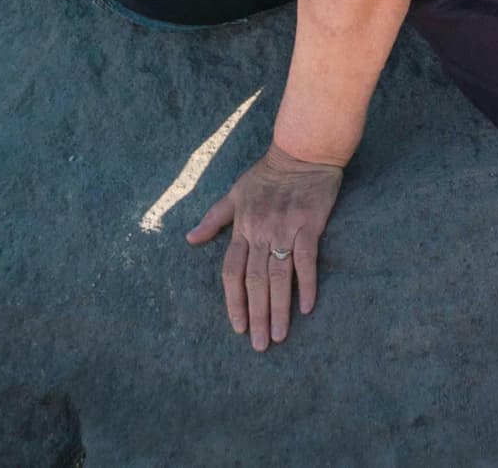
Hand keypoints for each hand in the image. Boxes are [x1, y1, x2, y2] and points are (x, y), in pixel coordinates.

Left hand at [185, 144, 344, 350]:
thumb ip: (214, 219)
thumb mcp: (234, 193)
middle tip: (259, 345)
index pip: (232, 272)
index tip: (237, 326)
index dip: (234, 301)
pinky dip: (306, 284)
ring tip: (279, 336)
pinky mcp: (308, 225)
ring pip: (278, 276)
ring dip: (278, 308)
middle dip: (255, 315)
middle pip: (254, 281)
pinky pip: (306, 260)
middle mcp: (260, 231)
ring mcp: (284, 229)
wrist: (301, 152)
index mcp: (241, 227)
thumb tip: (189, 239)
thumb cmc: (267, 174)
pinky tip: (307, 307)